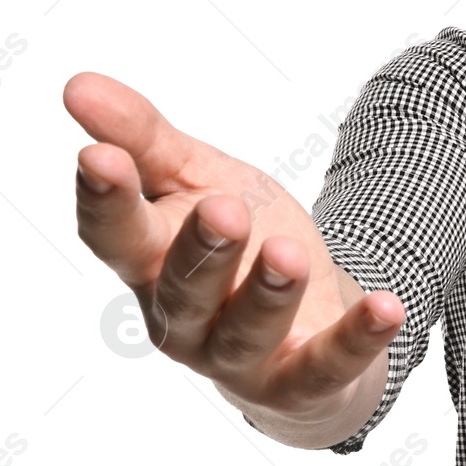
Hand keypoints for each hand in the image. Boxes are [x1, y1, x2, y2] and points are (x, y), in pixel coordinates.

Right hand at [65, 71, 403, 429]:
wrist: (305, 319)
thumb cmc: (240, 240)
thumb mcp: (199, 178)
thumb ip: (145, 139)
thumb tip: (77, 84)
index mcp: (150, 262)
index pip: (114, 235)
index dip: (104, 200)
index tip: (98, 155)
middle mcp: (183, 318)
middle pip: (182, 288)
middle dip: (202, 248)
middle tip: (224, 207)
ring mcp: (240, 356)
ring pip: (247, 328)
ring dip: (268, 291)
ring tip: (289, 252)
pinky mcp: (302, 380)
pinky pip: (328, 363)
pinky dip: (358, 337)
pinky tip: (387, 307)